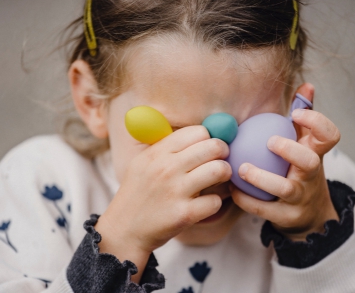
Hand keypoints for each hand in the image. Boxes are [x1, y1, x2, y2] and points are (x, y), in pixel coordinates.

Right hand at [96, 126, 230, 263]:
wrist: (124, 230)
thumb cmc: (139, 194)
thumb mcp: (143, 163)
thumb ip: (167, 147)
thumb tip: (200, 134)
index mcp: (158, 152)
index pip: (198, 131)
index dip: (209, 138)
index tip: (209, 149)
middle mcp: (167, 168)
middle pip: (213, 147)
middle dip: (223, 153)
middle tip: (221, 161)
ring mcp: (176, 191)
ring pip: (219, 170)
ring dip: (224, 175)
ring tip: (219, 180)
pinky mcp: (184, 214)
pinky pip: (215, 201)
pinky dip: (215, 202)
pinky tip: (207, 203)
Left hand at [231, 84, 339, 240]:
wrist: (308, 215)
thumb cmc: (298, 171)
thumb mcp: (304, 145)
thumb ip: (302, 119)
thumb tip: (306, 86)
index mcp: (316, 154)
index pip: (329, 136)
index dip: (317, 123)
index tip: (294, 114)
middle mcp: (312, 176)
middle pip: (309, 162)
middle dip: (291, 151)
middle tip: (270, 142)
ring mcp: (301, 198)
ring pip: (285, 189)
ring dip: (262, 178)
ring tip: (242, 169)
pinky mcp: (287, 217)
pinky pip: (264, 209)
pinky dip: (247, 199)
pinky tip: (232, 189)